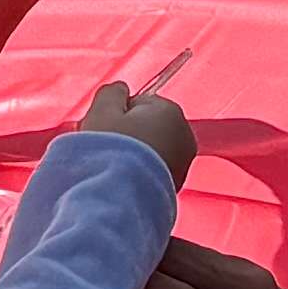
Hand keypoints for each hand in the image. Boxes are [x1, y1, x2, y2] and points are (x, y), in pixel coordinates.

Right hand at [77, 76, 193, 180]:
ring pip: (149, 152)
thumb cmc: (111, 150)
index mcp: (171, 112)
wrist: (121, 199)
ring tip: (113, 169)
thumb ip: (112, 93)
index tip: (104, 129)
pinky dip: (138, 176)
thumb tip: (121, 89)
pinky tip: (123, 184)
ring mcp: (183, 165)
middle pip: (146, 128)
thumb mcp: (102, 110)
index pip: (138, 104)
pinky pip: (152, 174)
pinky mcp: (175, 188)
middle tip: (106, 150)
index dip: (116, 115)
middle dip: (127, 136)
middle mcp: (185, 136)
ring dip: (132, 157)